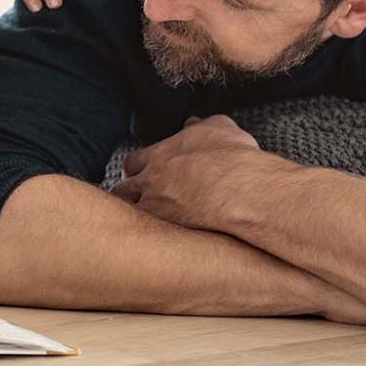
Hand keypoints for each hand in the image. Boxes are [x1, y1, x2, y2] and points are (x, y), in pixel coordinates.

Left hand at [112, 115, 264, 230]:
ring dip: (133, 218)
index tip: (140, 179)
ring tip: (141, 226)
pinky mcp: (164, 225)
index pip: (133, 163)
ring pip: (129, 212)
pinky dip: (147, 237)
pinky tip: (154, 242)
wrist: (242, 188)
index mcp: (161, 155)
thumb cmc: (235, 157)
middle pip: (123, 189)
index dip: (136, 172)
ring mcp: (155, 203)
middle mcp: (151, 178)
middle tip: (137, 203)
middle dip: (128, 195)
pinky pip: (144, 233)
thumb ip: (202, 124)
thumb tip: (194, 122)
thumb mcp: (219, 128)